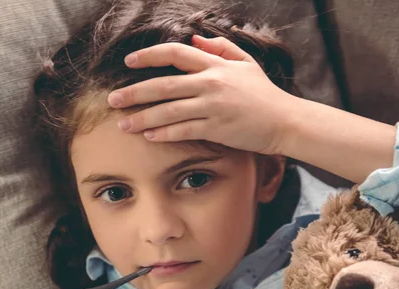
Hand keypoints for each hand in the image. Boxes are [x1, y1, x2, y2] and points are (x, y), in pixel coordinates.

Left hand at [107, 35, 301, 155]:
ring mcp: (213, 106)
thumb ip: (221, 49)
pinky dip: (165, 134)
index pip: (175, 53)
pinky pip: (184, 130)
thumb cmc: (264, 94)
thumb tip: (196, 41)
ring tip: (124, 124)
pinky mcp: (217, 128)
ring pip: (169, 110)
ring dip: (143, 117)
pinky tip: (149, 136)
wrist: (285, 121)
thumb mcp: (246, 64)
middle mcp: (211, 83)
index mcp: (215, 65)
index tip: (129, 62)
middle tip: (113, 100)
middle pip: (164, 84)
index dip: (149, 56)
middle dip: (134, 92)